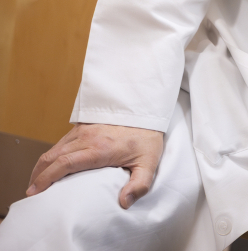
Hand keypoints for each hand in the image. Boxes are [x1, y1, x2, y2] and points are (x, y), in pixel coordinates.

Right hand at [27, 123, 163, 208]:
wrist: (148, 112)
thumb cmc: (148, 138)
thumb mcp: (149, 163)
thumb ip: (139, 184)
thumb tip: (124, 202)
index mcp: (100, 149)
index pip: (64, 164)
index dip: (46, 178)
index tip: (36, 191)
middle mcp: (88, 137)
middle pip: (53, 157)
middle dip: (38, 175)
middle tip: (32, 191)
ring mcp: (85, 130)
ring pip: (54, 149)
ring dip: (42, 165)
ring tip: (37, 182)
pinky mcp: (84, 126)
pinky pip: (61, 142)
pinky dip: (51, 155)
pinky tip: (51, 166)